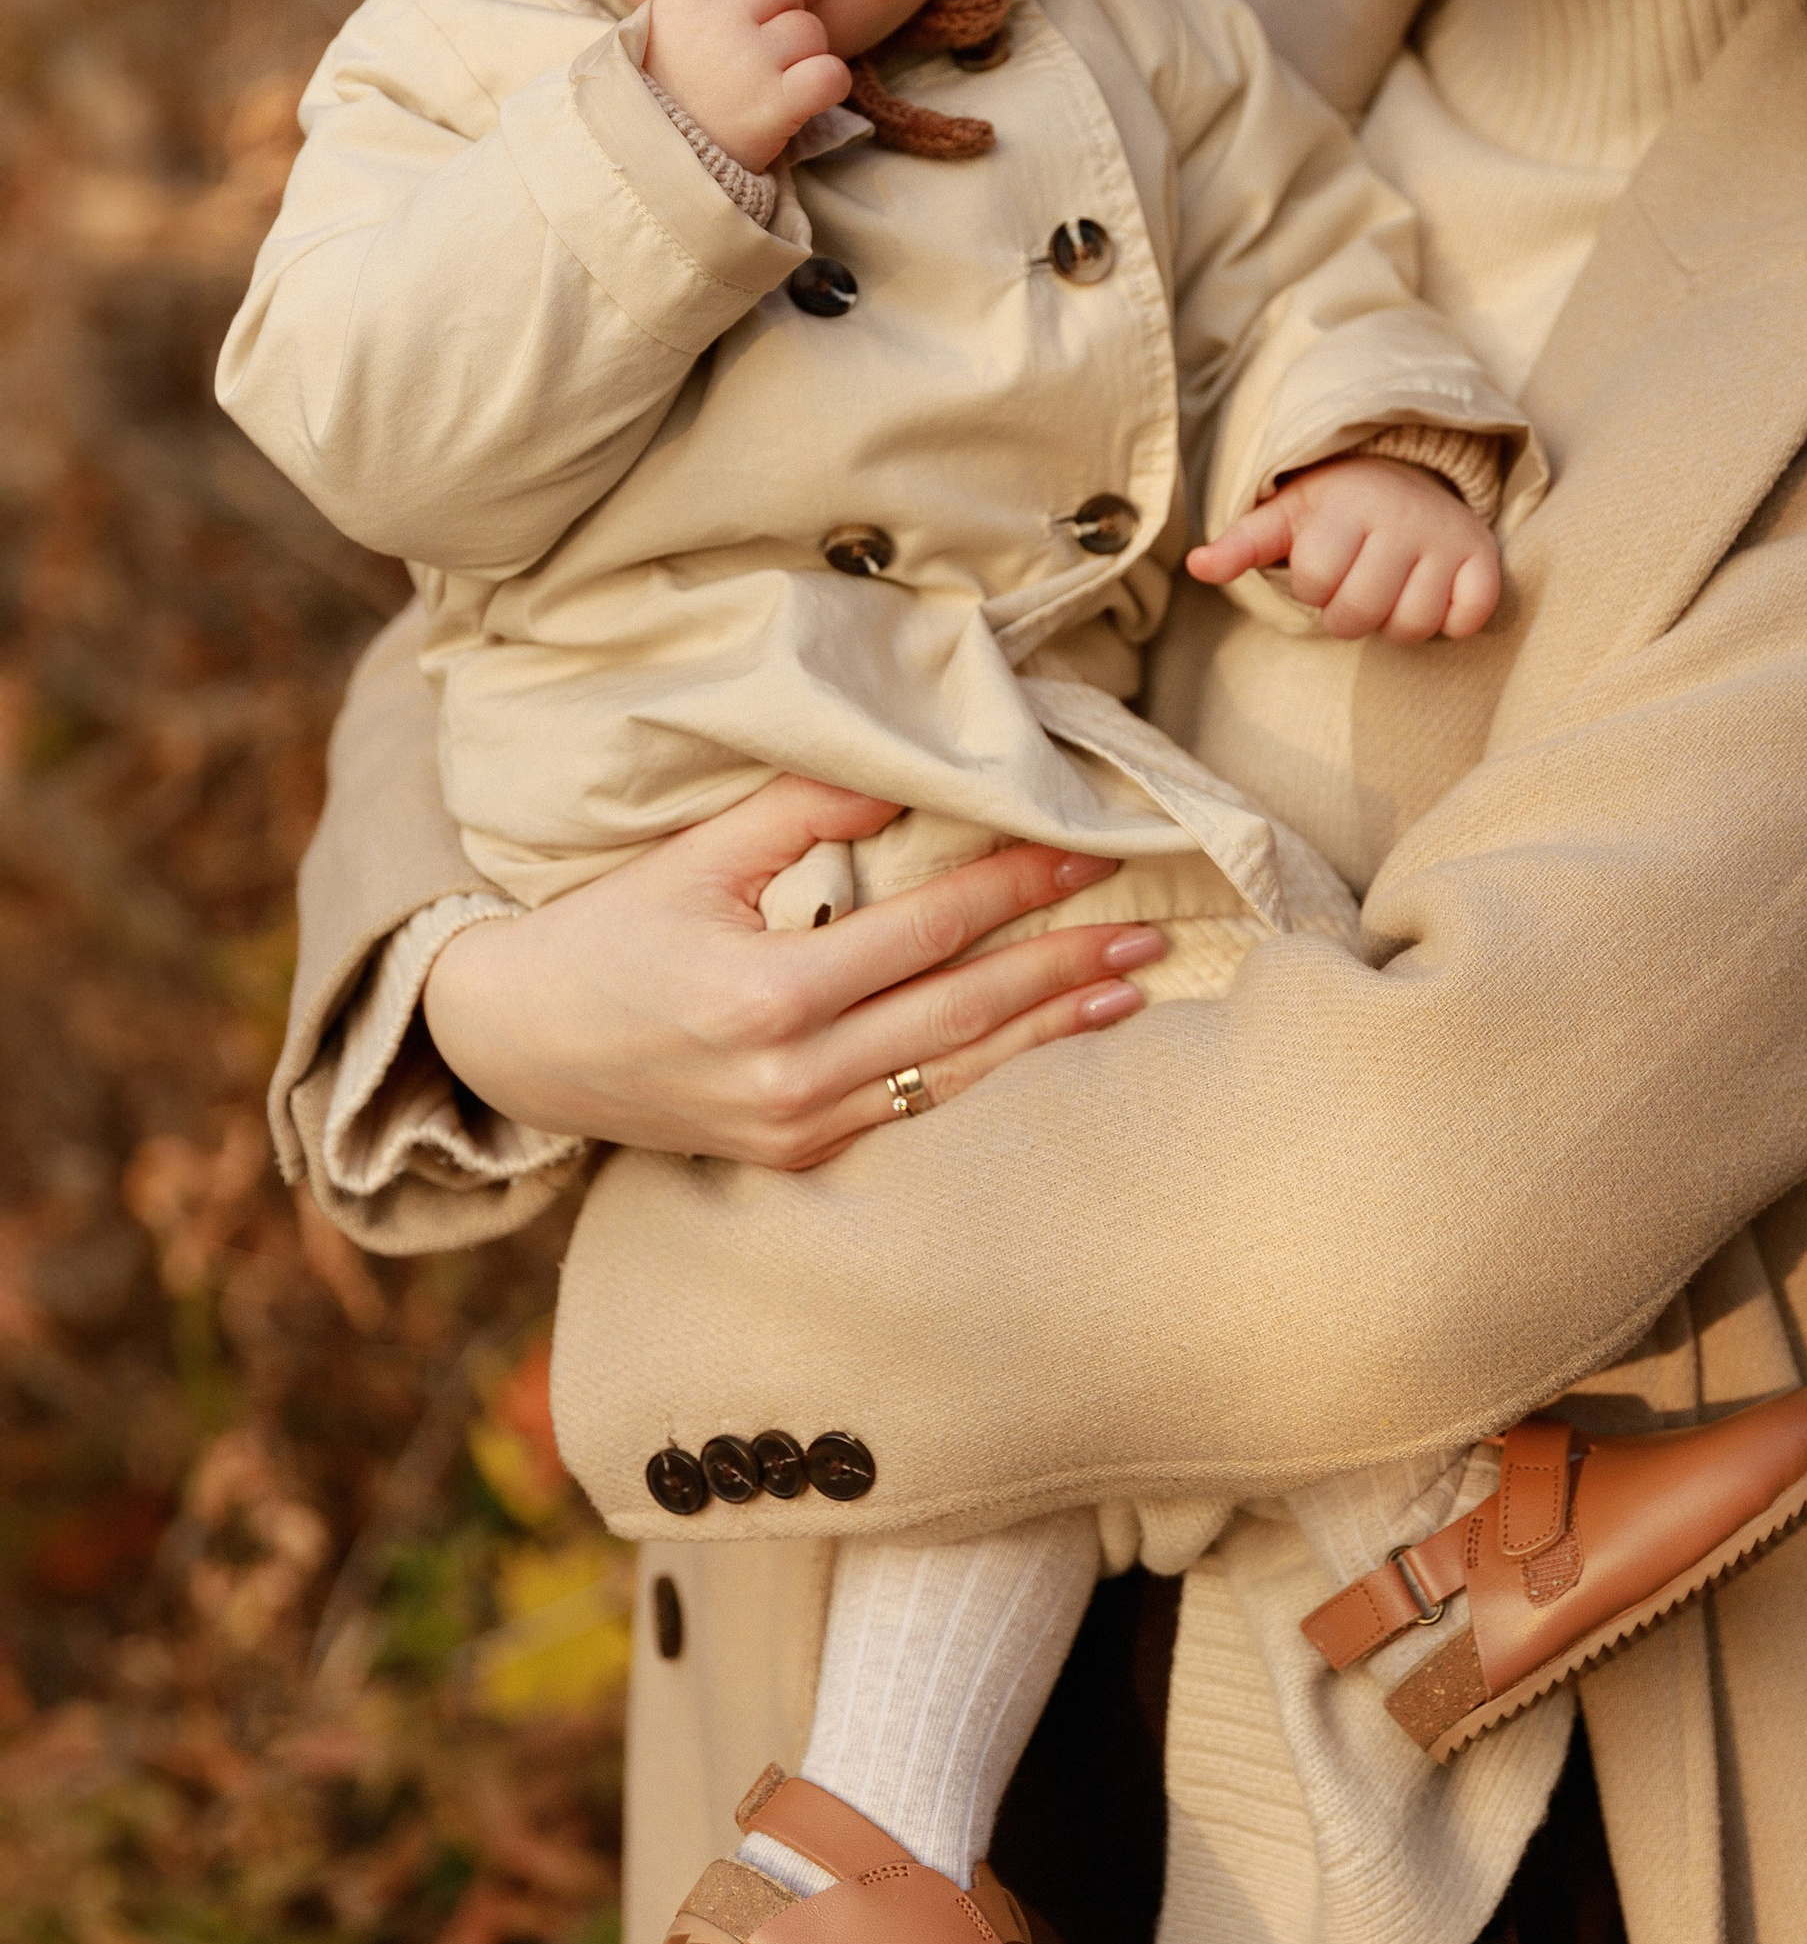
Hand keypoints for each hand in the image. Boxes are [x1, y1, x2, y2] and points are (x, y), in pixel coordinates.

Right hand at [421, 777, 1165, 1170]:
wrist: (520, 1048)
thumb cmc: (608, 934)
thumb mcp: (695, 856)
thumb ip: (804, 814)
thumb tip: (910, 783)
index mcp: (767, 995)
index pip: (928, 930)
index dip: (1015, 886)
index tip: (1087, 850)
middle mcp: (792, 1077)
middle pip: (963, 1010)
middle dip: (1063, 966)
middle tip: (1147, 926)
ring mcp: (798, 1131)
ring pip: (956, 1075)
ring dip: (1051, 1031)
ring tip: (1129, 989)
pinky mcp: (797, 1161)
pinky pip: (916, 1113)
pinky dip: (989, 1075)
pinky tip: (1048, 1047)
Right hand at [644, 0, 853, 170]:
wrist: (664, 172)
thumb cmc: (672, 98)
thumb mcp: (664, 35)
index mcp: (676, 4)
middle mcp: (712, 26)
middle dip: (781, 10)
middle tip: (762, 50)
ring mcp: (746, 64)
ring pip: (809, 28)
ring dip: (803, 53)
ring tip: (775, 81)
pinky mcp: (778, 105)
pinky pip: (831, 72)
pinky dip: (829, 84)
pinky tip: (807, 97)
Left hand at [1186, 451, 1501, 641]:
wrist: (1409, 475)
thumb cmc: (1336, 510)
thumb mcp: (1285, 517)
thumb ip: (1241, 544)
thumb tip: (1195, 567)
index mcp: (1345, 506)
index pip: (1315, 580)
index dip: (1312, 588)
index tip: (1323, 567)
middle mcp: (1400, 516)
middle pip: (1360, 612)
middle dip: (1348, 615)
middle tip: (1355, 589)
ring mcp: (1445, 537)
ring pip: (1413, 625)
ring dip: (1395, 625)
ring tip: (1391, 594)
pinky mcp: (1482, 557)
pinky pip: (1468, 619)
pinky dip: (1451, 623)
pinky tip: (1435, 597)